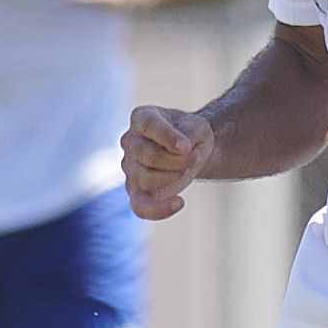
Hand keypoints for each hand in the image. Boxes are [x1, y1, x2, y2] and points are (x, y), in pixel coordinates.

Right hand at [121, 103, 215, 219]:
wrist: (194, 151)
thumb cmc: (191, 134)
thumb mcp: (198, 126)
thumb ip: (188, 133)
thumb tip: (179, 150)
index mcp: (141, 118)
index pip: (149, 126)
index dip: (168, 137)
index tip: (186, 146)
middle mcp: (130, 141)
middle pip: (148, 156)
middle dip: (179, 160)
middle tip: (194, 156)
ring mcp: (130, 167)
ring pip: (147, 179)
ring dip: (175, 176)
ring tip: (186, 167)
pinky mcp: (136, 191)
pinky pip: (140, 207)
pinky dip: (158, 210)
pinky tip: (179, 202)